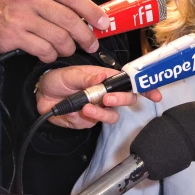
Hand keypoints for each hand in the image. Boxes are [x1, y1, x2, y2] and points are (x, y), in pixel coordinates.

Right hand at [0, 0, 108, 62]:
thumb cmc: (7, 1)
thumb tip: (88, 16)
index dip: (92, 12)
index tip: (103, 24)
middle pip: (69, 20)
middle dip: (85, 36)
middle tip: (90, 44)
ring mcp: (20, 17)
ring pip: (59, 38)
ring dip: (67, 48)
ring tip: (66, 49)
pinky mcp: (13, 36)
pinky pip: (43, 50)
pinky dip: (50, 55)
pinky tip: (48, 53)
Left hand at [35, 65, 161, 128]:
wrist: (40, 97)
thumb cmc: (56, 80)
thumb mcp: (69, 74)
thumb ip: (86, 77)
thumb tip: (102, 77)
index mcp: (104, 77)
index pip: (128, 80)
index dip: (144, 86)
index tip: (154, 93)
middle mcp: (106, 92)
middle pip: (127, 98)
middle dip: (122, 99)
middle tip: (109, 98)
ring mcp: (100, 107)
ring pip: (114, 113)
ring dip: (103, 111)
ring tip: (88, 106)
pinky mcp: (91, 119)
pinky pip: (99, 121)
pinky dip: (93, 116)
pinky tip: (81, 110)